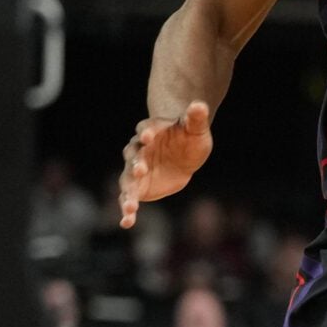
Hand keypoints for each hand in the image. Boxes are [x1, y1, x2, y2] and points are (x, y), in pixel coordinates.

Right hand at [119, 101, 212, 227]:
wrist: (182, 156)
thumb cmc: (188, 138)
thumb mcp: (196, 129)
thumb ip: (196, 118)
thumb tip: (200, 104)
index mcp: (152, 131)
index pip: (146, 129)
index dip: (146, 131)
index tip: (147, 135)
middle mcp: (139, 150)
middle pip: (133, 155)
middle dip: (135, 162)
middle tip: (139, 169)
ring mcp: (135, 169)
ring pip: (127, 180)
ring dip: (127, 192)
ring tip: (130, 207)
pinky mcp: (138, 186)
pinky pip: (129, 198)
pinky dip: (127, 210)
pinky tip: (126, 222)